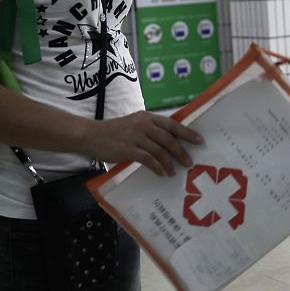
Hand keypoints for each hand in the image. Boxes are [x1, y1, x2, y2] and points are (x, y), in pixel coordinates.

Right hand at [81, 112, 204, 176]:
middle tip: (189, 162)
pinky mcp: (128, 149)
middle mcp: (143, 124)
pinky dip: (158, 167)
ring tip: (174, 171)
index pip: (172, 124)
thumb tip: (169, 141)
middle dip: (181, 151)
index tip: (199, 140)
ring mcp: (135, 136)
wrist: (90, 135)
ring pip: (160, 150)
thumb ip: (149, 130)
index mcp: (146, 117)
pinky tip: (162, 173)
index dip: (187, 133)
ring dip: (170, 162)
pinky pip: (148, 159)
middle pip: (169, 138)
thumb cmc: (113, 132)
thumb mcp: (133, 124)